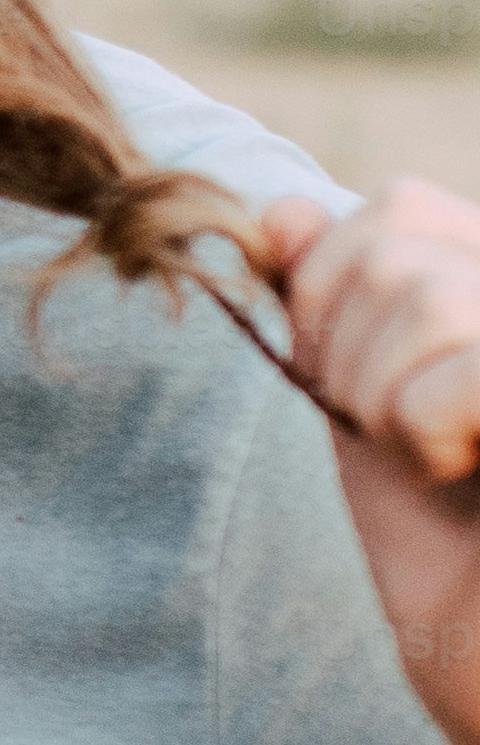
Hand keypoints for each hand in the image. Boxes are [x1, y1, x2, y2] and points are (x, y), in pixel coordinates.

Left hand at [261, 186, 479, 744]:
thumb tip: (283, 214)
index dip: (336, 298)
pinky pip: (459, 372)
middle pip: (390, 244)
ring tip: (443, 461)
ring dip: (383, 399)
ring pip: (417, 294)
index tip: (372, 393)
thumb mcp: (368, 398)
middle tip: (408, 440)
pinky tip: (464, 472)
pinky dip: (426, 426)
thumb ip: (334, 302)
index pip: (397, 204)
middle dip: (350, 356)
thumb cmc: (447, 539)